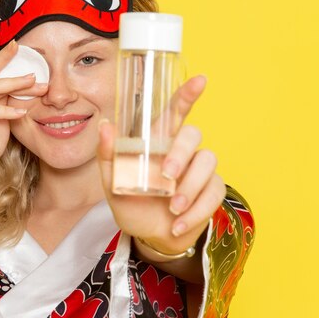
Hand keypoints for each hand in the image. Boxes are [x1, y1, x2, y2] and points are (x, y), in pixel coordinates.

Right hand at [0, 40, 47, 178]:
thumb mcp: (4, 117)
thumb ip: (9, 101)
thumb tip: (27, 85)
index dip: (3, 58)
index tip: (18, 45)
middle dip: (9, 63)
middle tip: (28, 55)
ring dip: (15, 85)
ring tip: (34, 83)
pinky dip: (6, 110)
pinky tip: (22, 112)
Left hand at [97, 75, 225, 254]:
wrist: (150, 237)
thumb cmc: (133, 204)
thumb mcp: (113, 184)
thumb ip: (108, 156)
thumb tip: (105, 125)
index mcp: (158, 142)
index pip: (175, 112)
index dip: (187, 94)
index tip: (200, 80)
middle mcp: (182, 151)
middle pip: (193, 134)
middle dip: (181, 153)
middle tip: (167, 175)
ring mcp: (199, 170)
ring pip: (208, 161)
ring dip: (190, 187)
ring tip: (172, 208)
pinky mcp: (212, 190)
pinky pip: (213, 192)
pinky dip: (195, 210)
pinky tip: (178, 223)